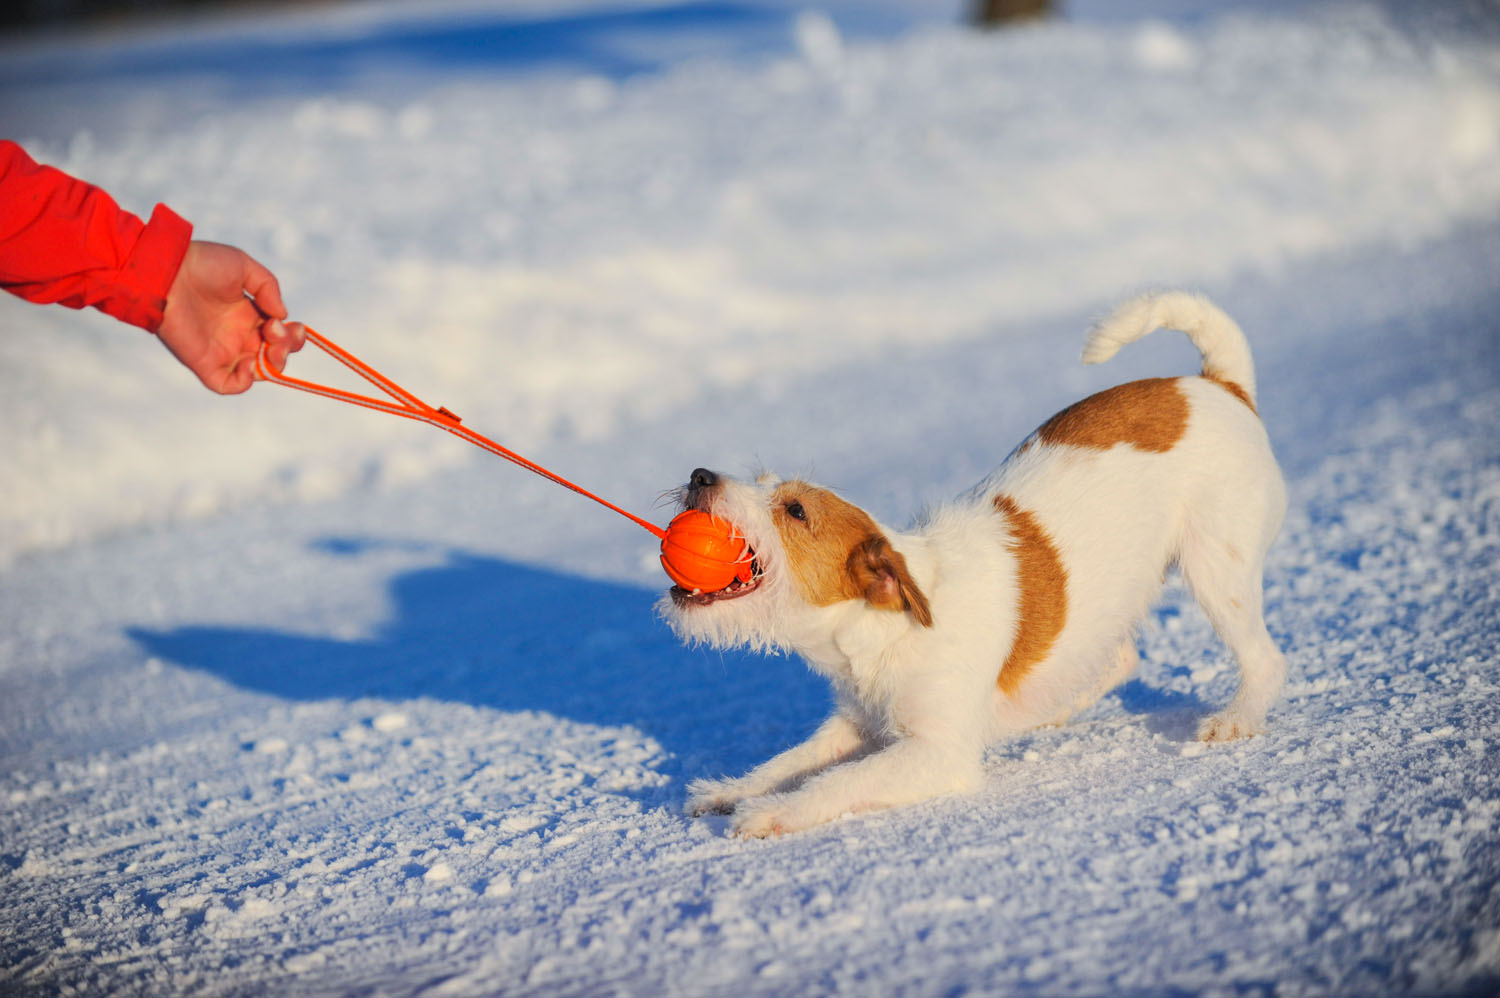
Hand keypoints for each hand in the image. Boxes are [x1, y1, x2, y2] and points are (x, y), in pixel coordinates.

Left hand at [156, 241, 305, 394]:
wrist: (166, 270)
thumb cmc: (202, 263)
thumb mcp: (244, 266)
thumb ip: (269, 287)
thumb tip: (282, 316)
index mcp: (248, 314)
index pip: (278, 335)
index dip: (291, 335)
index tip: (285, 323)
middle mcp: (237, 335)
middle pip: (273, 356)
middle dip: (286, 349)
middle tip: (276, 334)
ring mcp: (222, 350)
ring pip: (257, 373)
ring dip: (272, 366)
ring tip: (268, 348)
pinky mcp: (204, 363)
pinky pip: (228, 385)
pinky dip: (244, 382)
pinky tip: (249, 364)